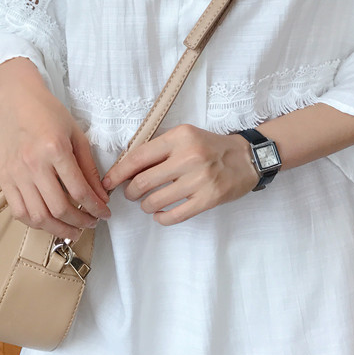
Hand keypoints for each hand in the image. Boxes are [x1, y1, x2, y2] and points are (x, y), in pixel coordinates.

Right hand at [0, 59, 110, 240]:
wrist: (18, 102)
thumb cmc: (50, 114)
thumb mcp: (77, 136)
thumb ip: (89, 168)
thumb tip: (100, 196)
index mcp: (55, 150)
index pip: (79, 190)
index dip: (95, 207)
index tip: (105, 214)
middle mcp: (33, 164)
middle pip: (58, 208)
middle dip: (80, 222)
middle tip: (91, 224)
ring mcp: (15, 173)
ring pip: (37, 216)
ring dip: (58, 229)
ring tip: (73, 230)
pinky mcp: (3, 179)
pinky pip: (18, 211)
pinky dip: (35, 223)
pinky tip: (49, 222)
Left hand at [101, 124, 258, 224]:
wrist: (245, 158)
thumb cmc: (209, 147)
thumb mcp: (185, 136)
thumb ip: (159, 149)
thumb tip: (126, 168)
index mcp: (179, 137)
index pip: (138, 157)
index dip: (118, 172)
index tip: (108, 182)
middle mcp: (188, 156)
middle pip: (143, 182)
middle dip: (130, 192)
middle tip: (131, 194)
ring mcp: (199, 179)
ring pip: (155, 200)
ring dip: (145, 205)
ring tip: (147, 203)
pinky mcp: (208, 199)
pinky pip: (174, 215)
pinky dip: (161, 217)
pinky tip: (160, 214)